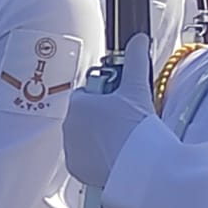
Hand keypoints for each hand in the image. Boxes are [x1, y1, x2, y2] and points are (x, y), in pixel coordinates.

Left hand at [62, 33, 155, 188]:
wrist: (140, 165)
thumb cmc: (136, 126)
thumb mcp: (137, 88)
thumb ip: (135, 60)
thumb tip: (138, 39)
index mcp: (78, 104)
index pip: (86, 94)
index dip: (104, 97)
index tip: (119, 103)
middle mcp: (67, 126)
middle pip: (84, 116)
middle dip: (101, 117)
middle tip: (124, 122)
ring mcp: (70, 148)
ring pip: (83, 137)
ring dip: (97, 136)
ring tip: (122, 139)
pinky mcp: (76, 168)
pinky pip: (83, 158)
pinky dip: (95, 157)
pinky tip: (115, 156)